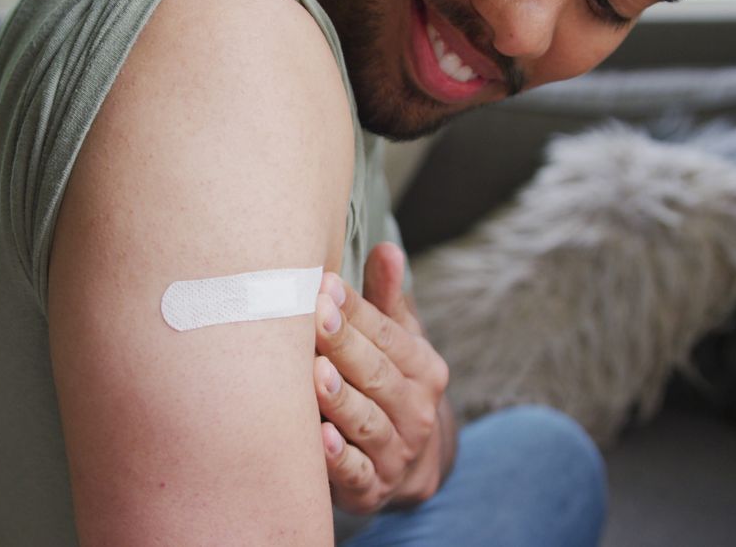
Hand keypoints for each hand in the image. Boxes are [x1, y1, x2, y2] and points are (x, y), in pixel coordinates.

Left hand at [314, 242, 452, 514]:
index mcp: (422, 368)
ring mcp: (395, 451)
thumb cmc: (389, 387)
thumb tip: (386, 248)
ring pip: (365, 421)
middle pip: (375, 374)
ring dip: (340, 399)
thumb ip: (386, 301)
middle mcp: (414, 409)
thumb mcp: (398, 345)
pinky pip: (356, 472)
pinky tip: (319, 439)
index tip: (324, 284)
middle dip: (343, 345)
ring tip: (315, 375)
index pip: (386, 334)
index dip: (354, 310)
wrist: (408, 467)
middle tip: (313, 318)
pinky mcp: (371, 487)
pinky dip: (339, 458)